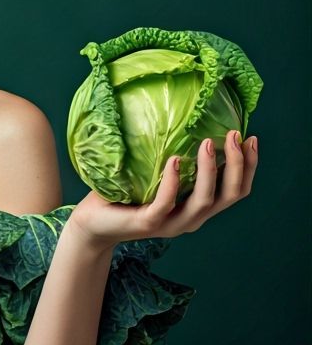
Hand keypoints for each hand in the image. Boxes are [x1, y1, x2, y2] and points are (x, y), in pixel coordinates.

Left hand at [69, 129, 258, 251]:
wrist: (93, 223)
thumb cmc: (124, 195)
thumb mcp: (154, 175)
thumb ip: (173, 159)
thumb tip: (183, 121)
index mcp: (197, 206)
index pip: (235, 190)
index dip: (248, 166)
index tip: (250, 138)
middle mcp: (191, 217)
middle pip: (230, 195)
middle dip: (239, 165)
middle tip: (235, 134)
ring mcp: (171, 223)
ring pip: (203, 201)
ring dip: (211, 170)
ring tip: (208, 142)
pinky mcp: (148, 223)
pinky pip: (166, 203)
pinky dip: (174, 181)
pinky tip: (175, 160)